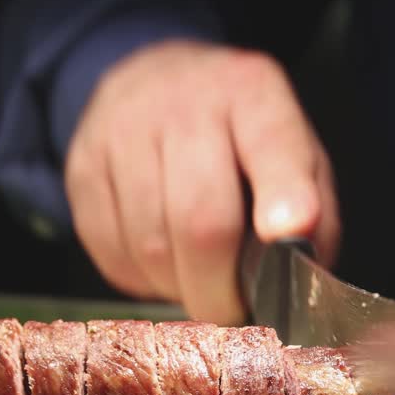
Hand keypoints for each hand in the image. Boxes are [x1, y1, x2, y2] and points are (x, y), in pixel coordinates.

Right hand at [64, 39, 340, 325]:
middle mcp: (183, 102)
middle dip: (219, 288)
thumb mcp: (293, 152)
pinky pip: (109, 250)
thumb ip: (313, 211)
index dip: (283, 193)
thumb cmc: (238, 137)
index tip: (289, 232)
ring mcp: (122, 130)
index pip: (271, 144)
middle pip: (200, 218)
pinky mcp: (81, 165)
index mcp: (253, 93)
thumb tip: (302, 277)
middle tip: (231, 312)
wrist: (154, 82)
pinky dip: (140, 278)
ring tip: (196, 281)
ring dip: (178, 287)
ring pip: (150, 245)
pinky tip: (160, 265)